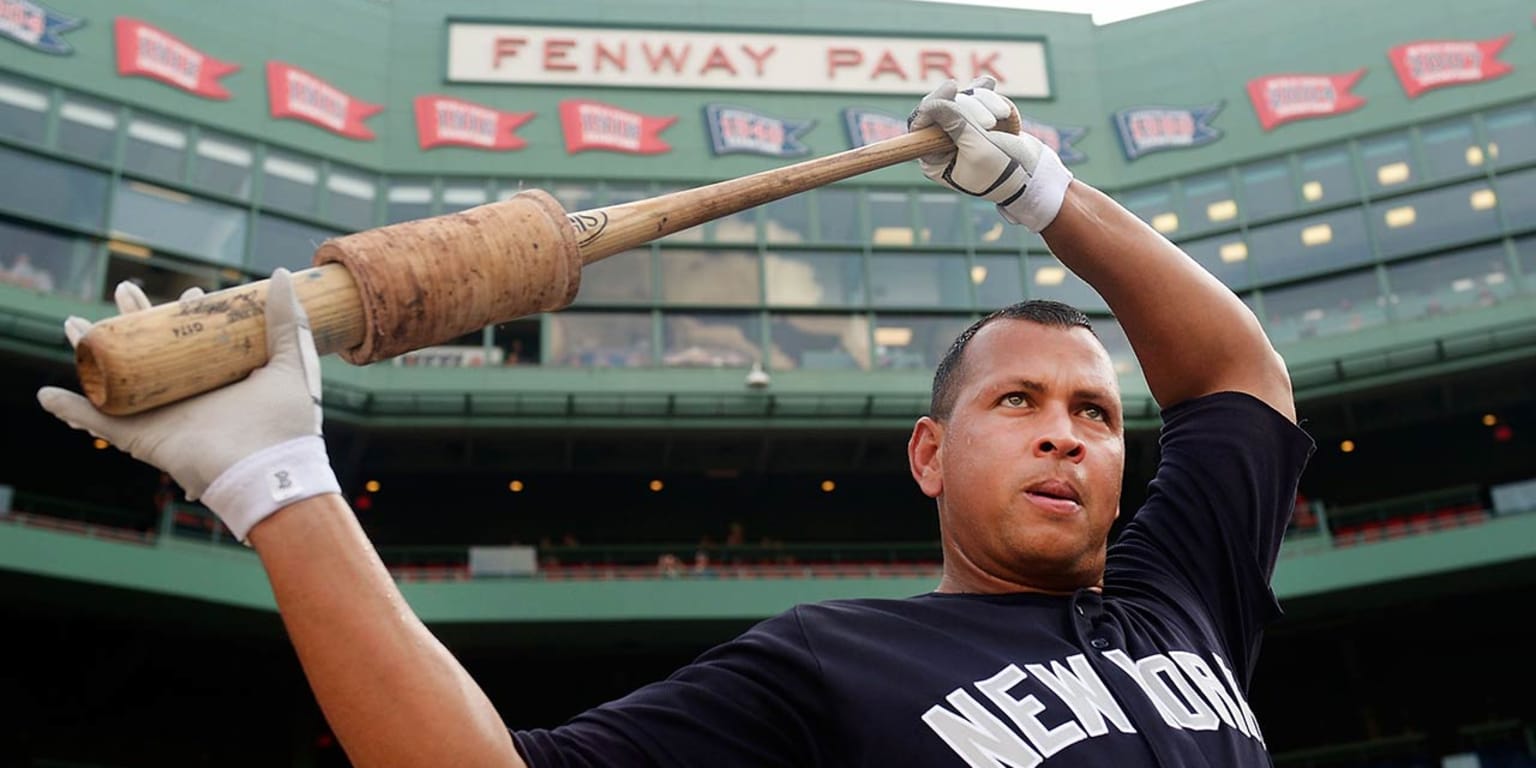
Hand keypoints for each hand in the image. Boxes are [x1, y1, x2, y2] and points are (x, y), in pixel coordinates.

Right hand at [37, 268, 338, 542]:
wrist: (270, 469)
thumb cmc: (285, 422)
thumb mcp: (292, 364)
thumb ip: (287, 321)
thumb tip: (277, 274)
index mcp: (221, 378)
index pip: (198, 339)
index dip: (188, 314)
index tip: (192, 291)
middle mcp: (189, 395)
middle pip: (150, 350)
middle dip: (134, 319)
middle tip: (124, 290)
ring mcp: (163, 414)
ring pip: (118, 377)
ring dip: (92, 351)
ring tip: (73, 324)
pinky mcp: (143, 437)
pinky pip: (99, 421)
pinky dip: (71, 409)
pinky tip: (48, 394)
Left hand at [908, 76, 1073, 232]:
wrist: (1032, 175)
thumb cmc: (1002, 171)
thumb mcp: (978, 151)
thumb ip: (957, 125)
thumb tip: (934, 103)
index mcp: (934, 157)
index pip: (921, 123)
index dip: (935, 102)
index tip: (953, 87)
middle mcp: (943, 141)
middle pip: (945, 106)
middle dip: (971, 109)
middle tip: (990, 123)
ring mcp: (962, 127)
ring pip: (965, 97)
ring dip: (985, 104)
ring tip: (1000, 120)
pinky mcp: (980, 117)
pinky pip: (981, 96)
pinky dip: (994, 101)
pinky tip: (1004, 112)